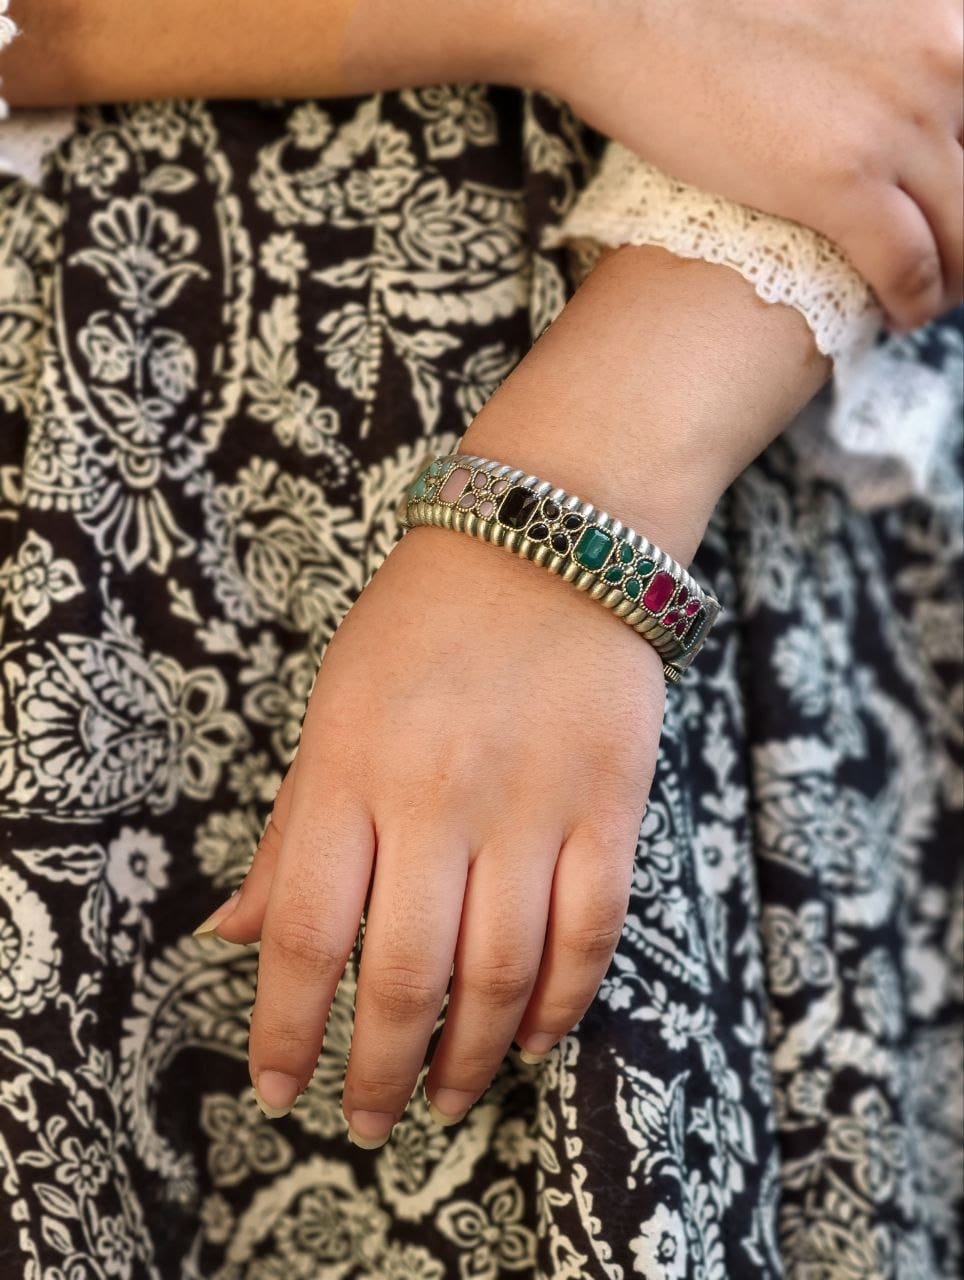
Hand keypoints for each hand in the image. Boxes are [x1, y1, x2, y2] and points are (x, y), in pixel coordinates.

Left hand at [205, 522, 665, 1143]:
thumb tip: (231, 933)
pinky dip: (562, 1004)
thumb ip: (293, 829)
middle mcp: (437, 797)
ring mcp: (532, 803)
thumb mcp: (331, 708)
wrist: (550, 542)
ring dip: (471, 1055)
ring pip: (502, 971)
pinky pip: (590, 932)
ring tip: (448, 1094)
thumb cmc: (421, 626)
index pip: (302, 931)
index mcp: (350, 768)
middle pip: (404, 975)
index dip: (283, 1026)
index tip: (280, 1086)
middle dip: (380, 1070)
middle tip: (371, 1120)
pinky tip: (534, 1040)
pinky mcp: (610, 803)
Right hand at [532, 0, 962, 330]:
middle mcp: (945, 61)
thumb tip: (875, 98)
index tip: (952, 206)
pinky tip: (896, 316)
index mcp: (948, 15)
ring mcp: (898, 121)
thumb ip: (882, 50)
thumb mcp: (842, 8)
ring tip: (926, 303)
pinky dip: (912, 302)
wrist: (633, 7)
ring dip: (951, 280)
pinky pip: (909, 265)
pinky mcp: (844, 178)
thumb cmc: (714, 4)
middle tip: (949, 269)